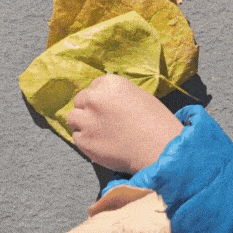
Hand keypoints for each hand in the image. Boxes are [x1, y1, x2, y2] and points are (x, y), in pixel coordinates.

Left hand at [67, 74, 182, 174]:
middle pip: (80, 100)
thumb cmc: (156, 122)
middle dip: (88, 109)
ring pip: (73, 118)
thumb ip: (116, 96)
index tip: (107, 108)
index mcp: (109, 83)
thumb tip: (106, 101)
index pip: (94, 87)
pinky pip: (76, 138)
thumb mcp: (138, 96)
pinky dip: (86, 141)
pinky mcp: (84, 140)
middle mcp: (94, 98)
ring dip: (82, 124)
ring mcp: (86, 119)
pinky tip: (101, 145)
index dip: (100, 98)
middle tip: (101, 121)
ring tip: (98, 133)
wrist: (159, 148)